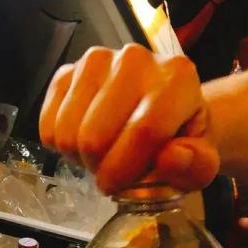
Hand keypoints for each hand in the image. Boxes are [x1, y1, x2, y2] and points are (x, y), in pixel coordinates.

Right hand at [40, 45, 219, 194]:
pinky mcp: (67, 72)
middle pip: (96, 136)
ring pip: (68, 132)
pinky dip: (61, 145)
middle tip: (114, 169)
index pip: (143, 130)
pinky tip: (83, 139)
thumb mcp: (199, 164)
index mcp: (178, 78)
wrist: (159, 115)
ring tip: (102, 153)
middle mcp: (136, 59)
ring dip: (80, 156)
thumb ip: (194, 166)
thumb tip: (170, 158)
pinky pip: (48, 125)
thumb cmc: (179, 141)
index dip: (125, 170)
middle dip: (100, 167)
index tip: (118, 188)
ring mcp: (97, 61)